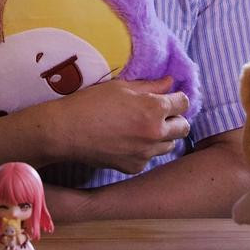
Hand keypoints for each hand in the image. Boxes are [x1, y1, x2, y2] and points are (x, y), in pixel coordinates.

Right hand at [44, 77, 190, 173]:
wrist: (66, 132)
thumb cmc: (90, 103)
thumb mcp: (120, 87)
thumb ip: (150, 85)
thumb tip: (170, 82)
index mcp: (154, 109)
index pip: (183, 103)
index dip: (176, 98)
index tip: (168, 97)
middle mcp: (155, 134)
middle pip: (183, 127)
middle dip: (175, 118)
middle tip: (159, 113)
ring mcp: (146, 154)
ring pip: (169, 145)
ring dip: (163, 135)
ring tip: (143, 128)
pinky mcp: (134, 167)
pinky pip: (150, 158)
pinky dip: (145, 150)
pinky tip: (128, 141)